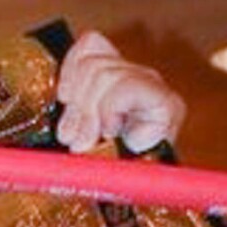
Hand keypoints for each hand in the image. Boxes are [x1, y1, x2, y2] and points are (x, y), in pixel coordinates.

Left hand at [56, 31, 185, 153]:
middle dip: (77, 101)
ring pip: (106, 75)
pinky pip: (126, 89)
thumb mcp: (81, 129)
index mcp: (115, 74)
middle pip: (94, 62)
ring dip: (89, 112)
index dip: (71, 66)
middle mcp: (137, 74)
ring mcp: (154, 86)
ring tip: (86, 140)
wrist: (141, 183)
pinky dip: (110, 111)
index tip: (62, 98)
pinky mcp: (167, 102)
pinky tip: (111, 131)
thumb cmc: (110, 159)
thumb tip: (59, 122)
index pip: (92, 43)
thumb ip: (72, 113)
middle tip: (71, 134)